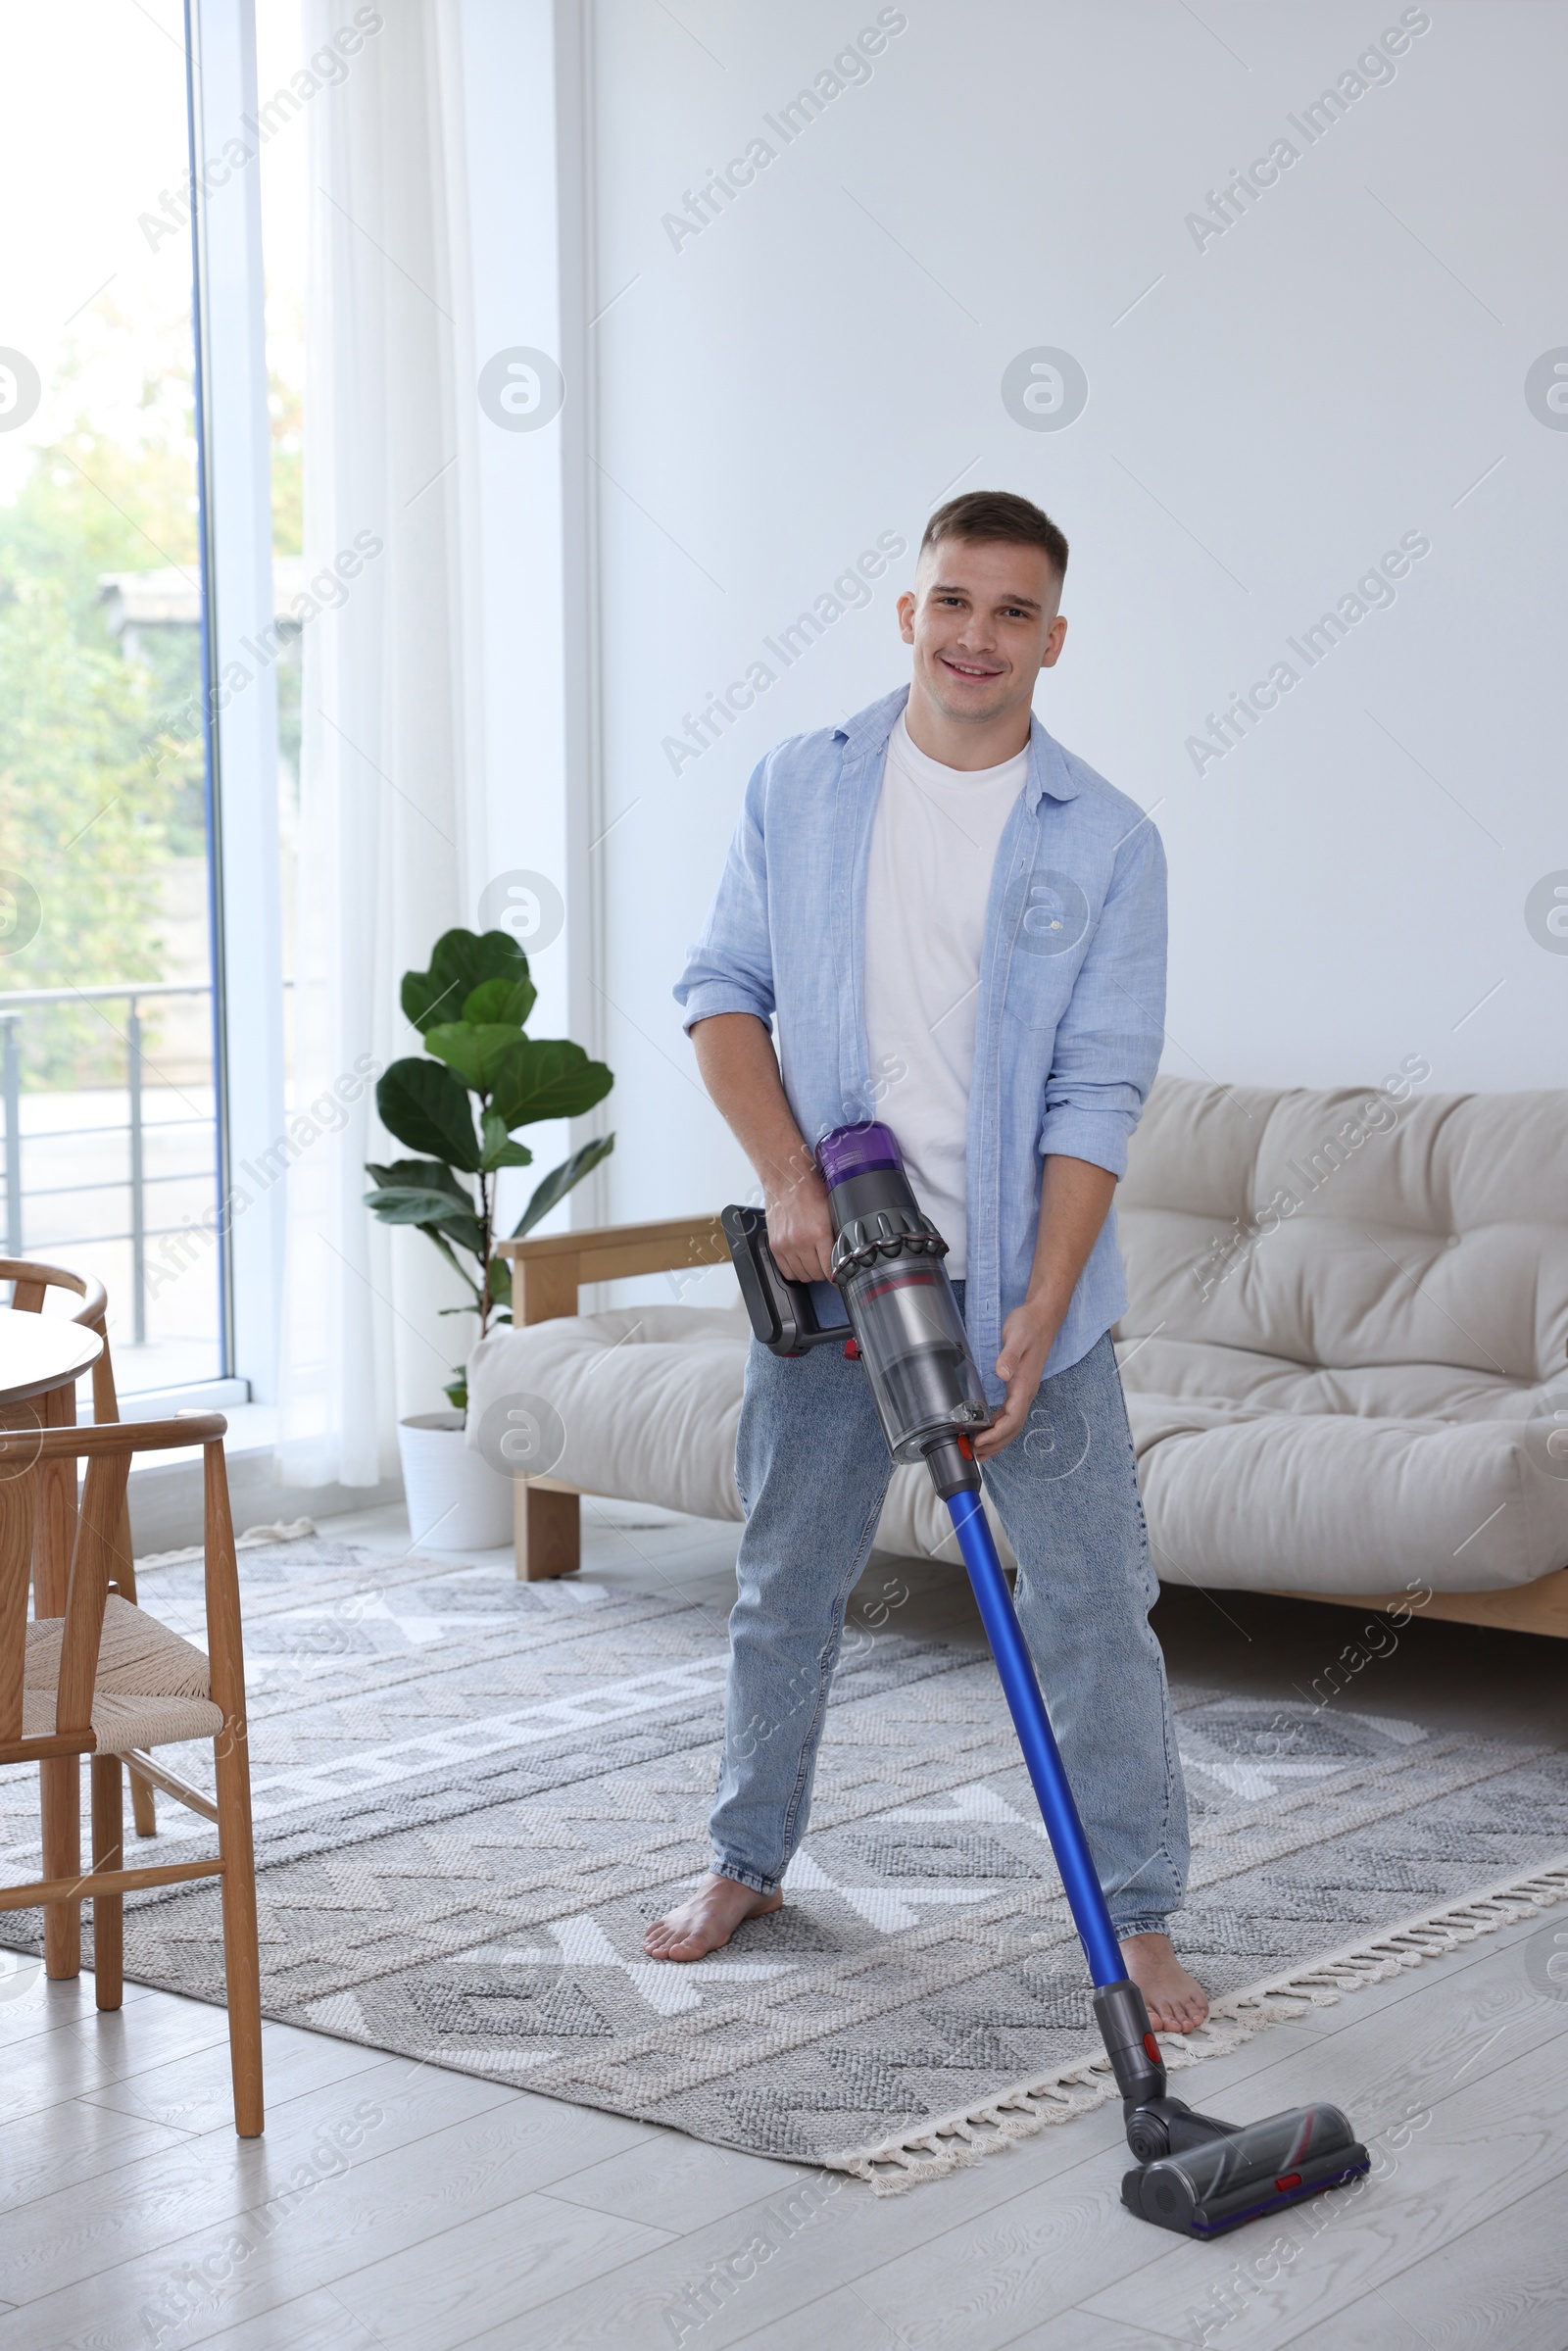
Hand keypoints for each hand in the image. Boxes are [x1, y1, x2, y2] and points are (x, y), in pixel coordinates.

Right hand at [765, 1163, 834, 1284]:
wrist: (786, 1180)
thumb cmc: (810, 1190)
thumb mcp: (832, 1211)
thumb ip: (837, 1235)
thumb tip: (846, 1254)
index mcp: (818, 1232)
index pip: (830, 1269)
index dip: (838, 1278)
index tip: (840, 1280)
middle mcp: (800, 1241)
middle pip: (816, 1275)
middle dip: (824, 1273)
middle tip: (827, 1265)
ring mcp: (785, 1245)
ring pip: (801, 1275)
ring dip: (809, 1272)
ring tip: (814, 1262)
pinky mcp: (775, 1245)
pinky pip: (785, 1271)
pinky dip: (794, 1271)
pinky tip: (800, 1262)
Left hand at [973, 1296, 1059, 1458]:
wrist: (1041, 1316)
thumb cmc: (1029, 1325)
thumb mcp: (1018, 1336)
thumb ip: (1010, 1356)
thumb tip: (1003, 1374)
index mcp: (1025, 1385)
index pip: (1012, 1419)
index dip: (996, 1435)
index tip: (979, 1443)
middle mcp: (1026, 1392)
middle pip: (1012, 1428)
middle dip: (995, 1445)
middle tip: (975, 1456)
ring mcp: (1023, 1390)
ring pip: (1012, 1424)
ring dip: (997, 1441)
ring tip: (980, 1453)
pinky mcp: (1018, 1386)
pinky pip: (1010, 1413)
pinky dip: (999, 1427)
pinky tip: (988, 1431)